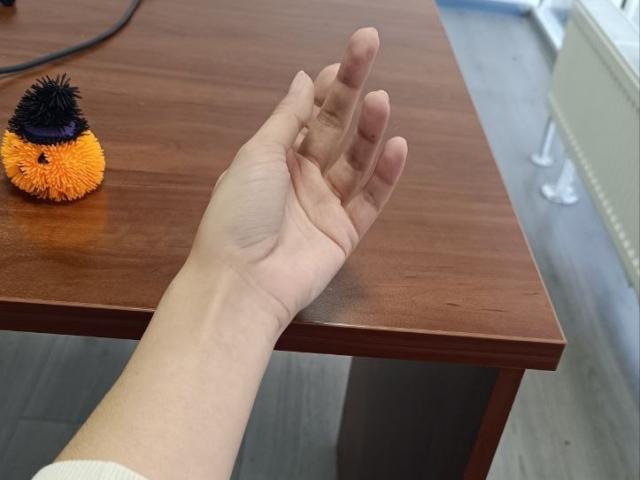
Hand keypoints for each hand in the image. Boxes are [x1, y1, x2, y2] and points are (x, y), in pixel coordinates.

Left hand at [188, 27, 407, 331]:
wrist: (242, 282)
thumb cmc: (239, 214)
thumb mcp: (258, 155)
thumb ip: (287, 117)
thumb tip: (304, 78)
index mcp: (274, 158)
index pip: (307, 115)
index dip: (325, 87)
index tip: (343, 61)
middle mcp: (302, 178)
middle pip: (334, 128)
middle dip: (352, 90)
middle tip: (370, 48)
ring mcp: (325, 205)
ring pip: (355, 160)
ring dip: (370, 130)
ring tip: (383, 99)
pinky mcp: (345, 232)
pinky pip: (370, 199)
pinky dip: (386, 174)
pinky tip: (398, 146)